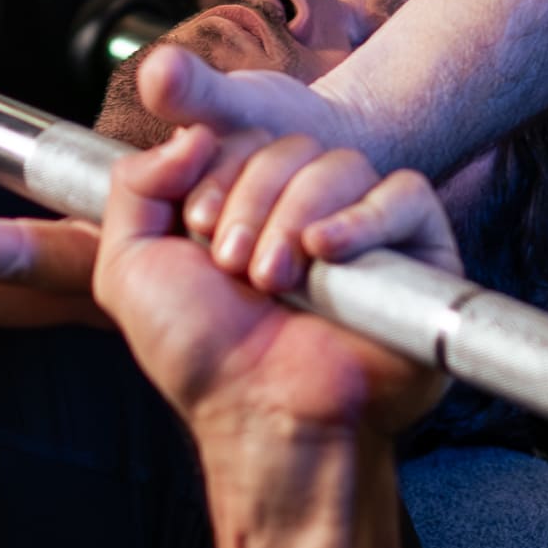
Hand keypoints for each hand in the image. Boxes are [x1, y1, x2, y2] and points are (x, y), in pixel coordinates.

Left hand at [88, 130, 447, 450]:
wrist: (261, 416)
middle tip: (235, 266)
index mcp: (248, 205)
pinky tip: (328, 252)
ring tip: (277, 280)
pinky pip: (405, 194)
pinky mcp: (417, 252)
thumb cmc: (202, 356)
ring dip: (295, 217)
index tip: (199, 228)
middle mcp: (307, 211)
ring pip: (342, 164)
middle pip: (291, 143)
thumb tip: (191, 131)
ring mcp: (364, 230)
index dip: (218, 169)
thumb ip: (135, 185)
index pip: (245, 136)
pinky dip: (363, 217)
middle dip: (252, 200)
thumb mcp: (130, 266)